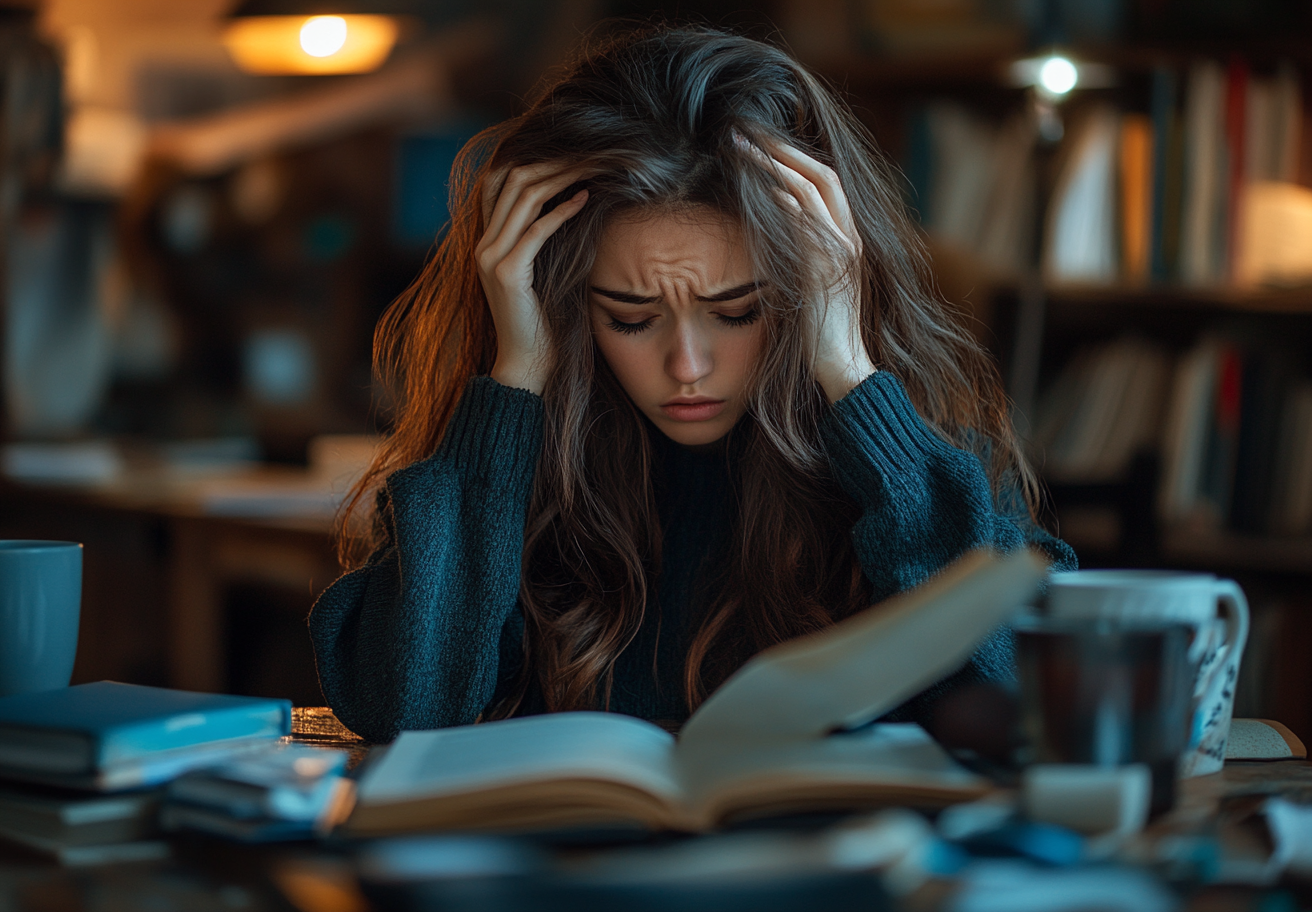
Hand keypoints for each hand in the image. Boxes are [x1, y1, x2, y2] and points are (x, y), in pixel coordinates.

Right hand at [476, 164, 588, 394]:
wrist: (525, 365)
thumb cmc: (541, 322)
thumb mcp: (540, 273)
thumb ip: (542, 241)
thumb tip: (573, 203)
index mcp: (487, 241)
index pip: (501, 182)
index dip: (534, 159)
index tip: (571, 151)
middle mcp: (483, 244)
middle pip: (513, 181)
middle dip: (553, 161)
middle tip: (588, 151)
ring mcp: (490, 258)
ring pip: (524, 198)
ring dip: (561, 178)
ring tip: (591, 167)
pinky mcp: (507, 274)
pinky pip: (536, 231)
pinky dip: (562, 211)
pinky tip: (585, 199)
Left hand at [754, 140, 875, 402]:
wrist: (841, 362)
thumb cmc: (821, 330)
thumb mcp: (814, 282)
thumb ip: (803, 253)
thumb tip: (774, 229)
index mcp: (849, 238)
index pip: (827, 182)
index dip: (796, 158)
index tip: (764, 144)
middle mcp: (850, 237)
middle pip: (822, 174)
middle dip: (784, 149)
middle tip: (749, 133)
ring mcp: (841, 250)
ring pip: (813, 190)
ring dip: (776, 165)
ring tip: (746, 148)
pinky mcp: (827, 267)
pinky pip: (808, 222)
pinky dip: (787, 199)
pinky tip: (764, 187)